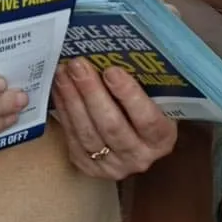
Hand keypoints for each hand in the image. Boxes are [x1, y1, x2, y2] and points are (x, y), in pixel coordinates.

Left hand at [49, 59, 178, 180]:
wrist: (136, 139)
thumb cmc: (148, 108)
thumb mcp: (156, 98)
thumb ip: (144, 83)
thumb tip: (116, 53)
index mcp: (162, 139)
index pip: (147, 119)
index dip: (129, 95)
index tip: (112, 70)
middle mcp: (139, 157)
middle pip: (112, 126)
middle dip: (91, 93)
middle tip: (78, 65)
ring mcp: (113, 166)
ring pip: (88, 133)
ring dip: (72, 100)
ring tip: (63, 73)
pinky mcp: (89, 167)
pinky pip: (73, 138)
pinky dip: (64, 111)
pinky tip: (59, 90)